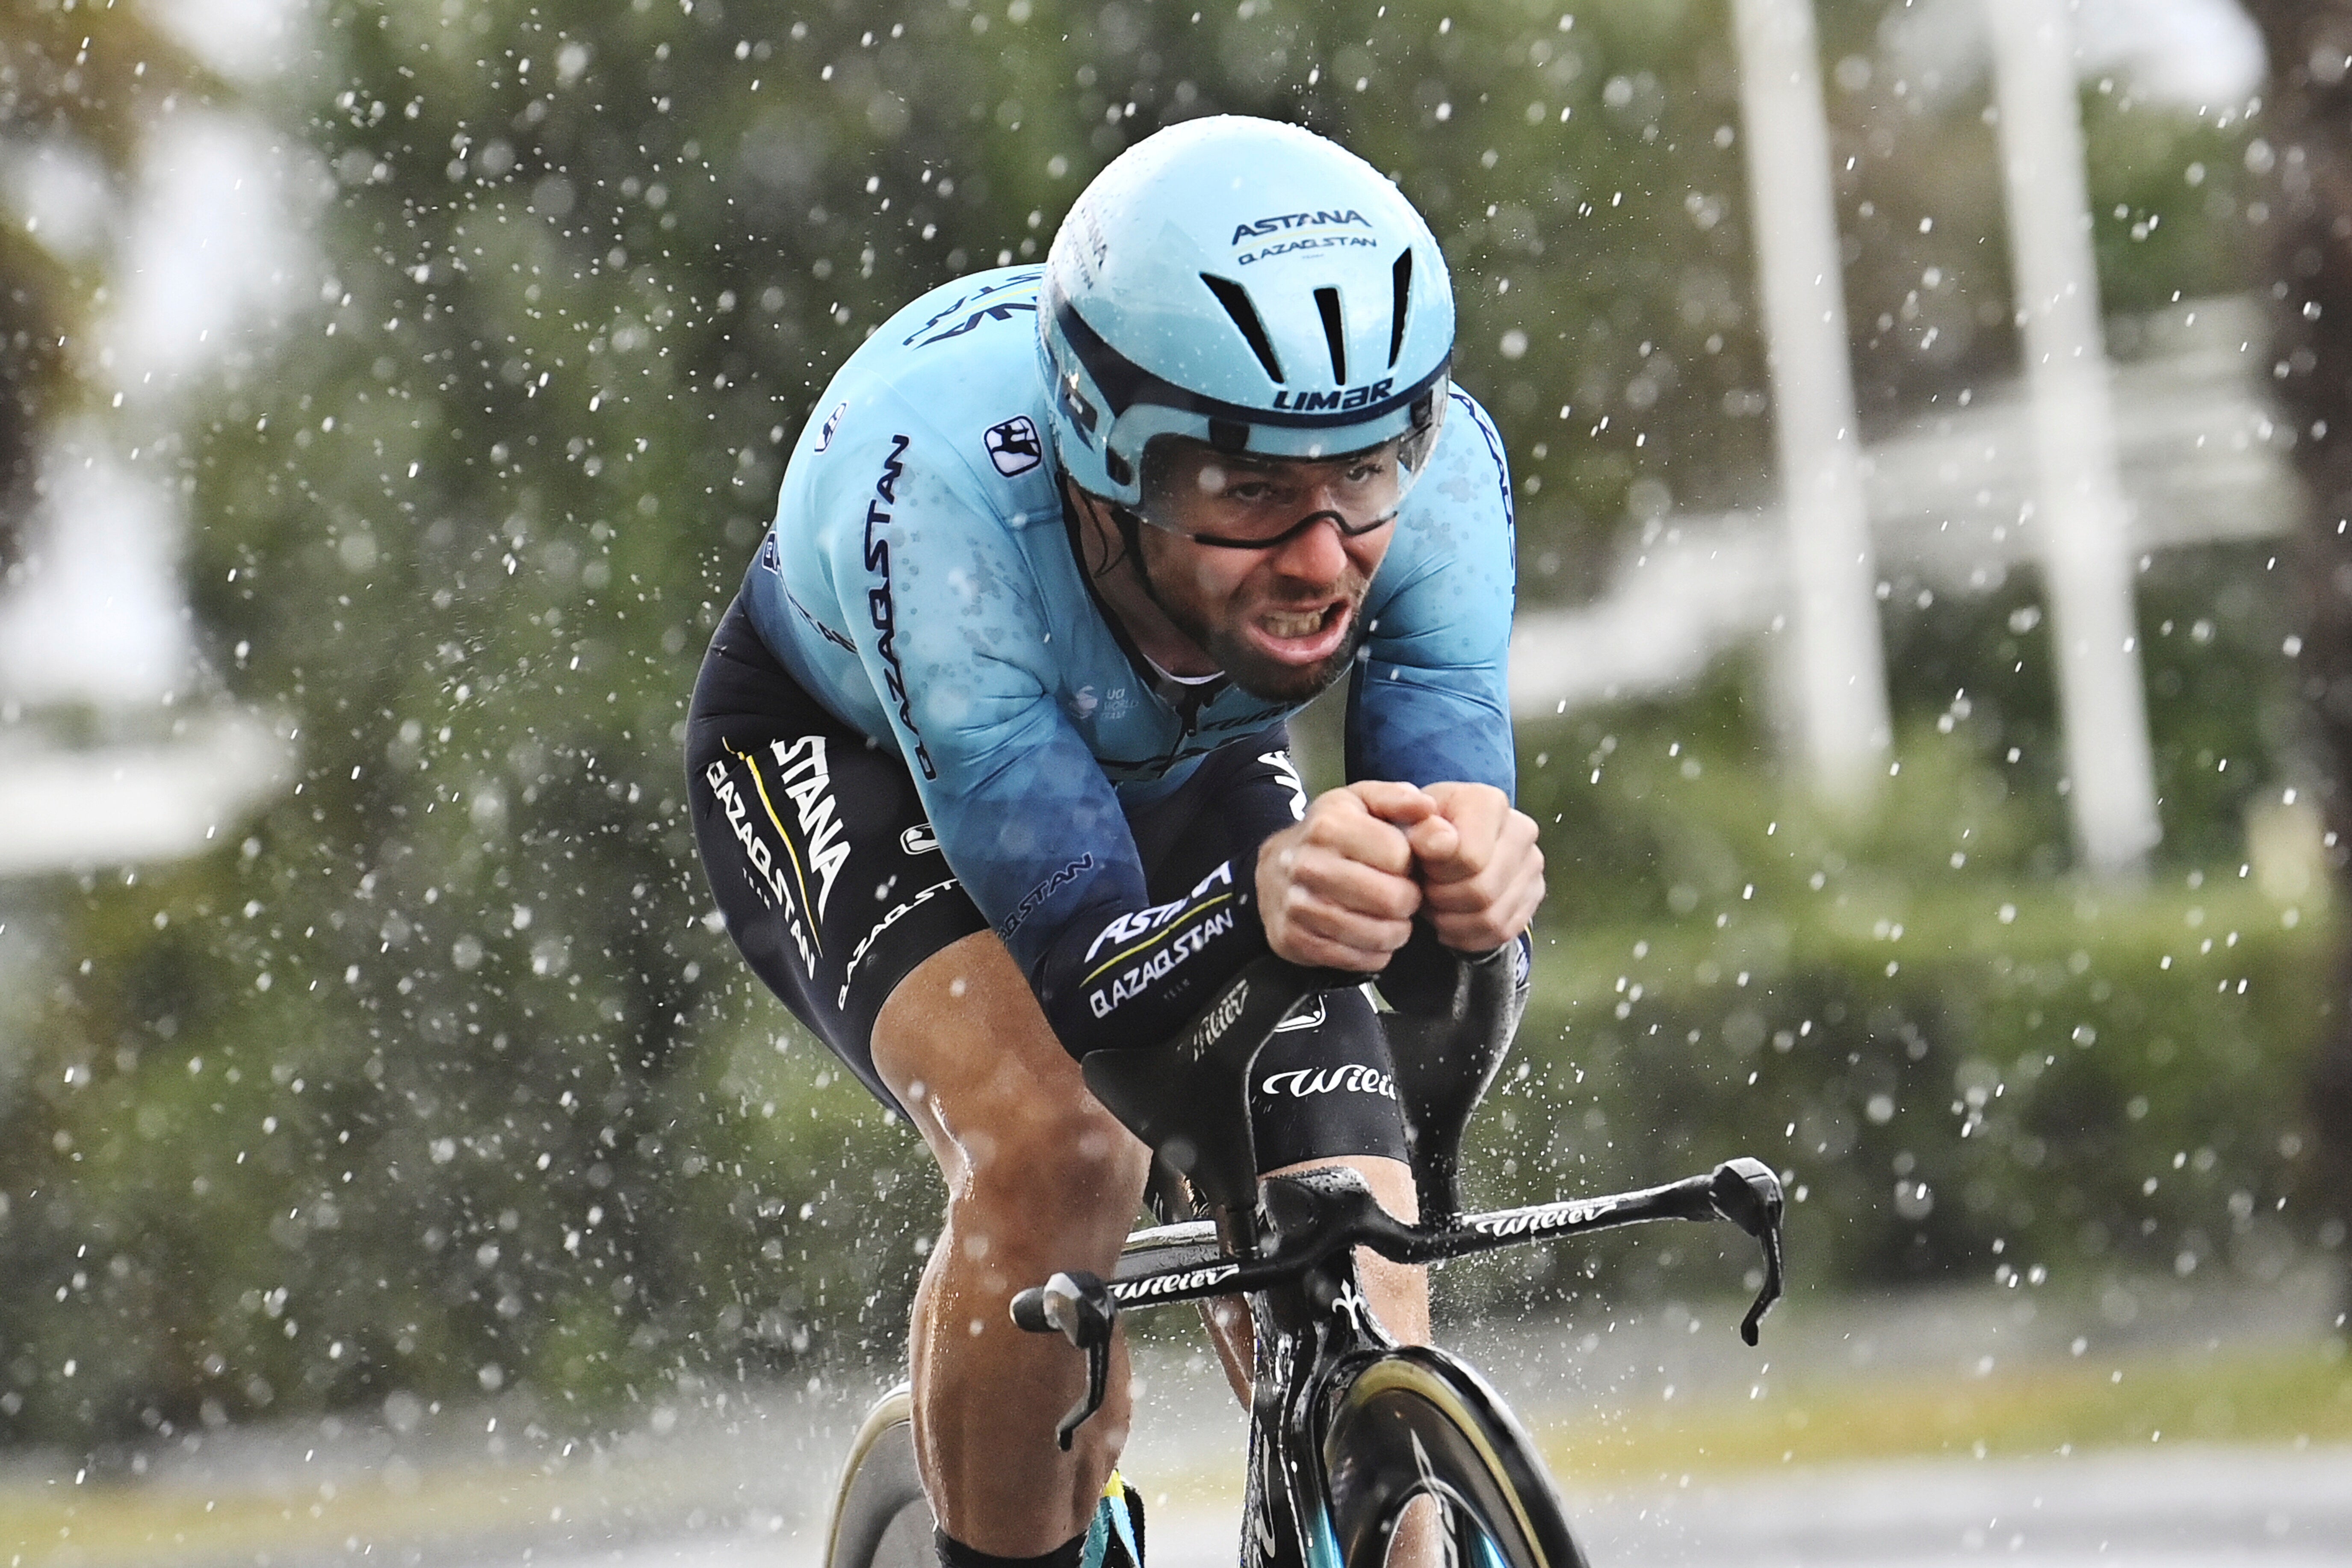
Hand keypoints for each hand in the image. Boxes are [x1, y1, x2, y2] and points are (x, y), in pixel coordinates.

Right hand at [1256, 782, 1431, 970]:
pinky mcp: (1293, 939)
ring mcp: (1297, 906)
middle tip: (1402, 895)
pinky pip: (1355, 959)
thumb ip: (1399, 799)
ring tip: (1391, 916)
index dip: (1410, 862)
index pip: (1399, 856)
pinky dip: (1373, 953)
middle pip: (1391, 899)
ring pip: (1376, 934)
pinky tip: (1371, 935)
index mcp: (1328, 826)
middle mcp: (1307, 865)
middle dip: (1408, 900)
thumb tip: (1426, 807)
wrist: (1276, 868)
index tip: (1400, 862)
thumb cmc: (1332, 834)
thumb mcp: (1362, 801)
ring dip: (1396, 930)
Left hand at [1398, 781, 1543, 952]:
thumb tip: (1439, 842)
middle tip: (1424, 890)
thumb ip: (1418, 827)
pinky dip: (1468, 935)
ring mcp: (1532, 865)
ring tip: (1434, 905)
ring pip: (1492, 917)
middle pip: (1482, 891)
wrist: (1442, 839)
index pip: (1470, 858)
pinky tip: (1449, 920)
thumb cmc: (1421, 829)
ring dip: (1452, 921)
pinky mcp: (1533, 895)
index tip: (1420, 864)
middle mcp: (1521, 830)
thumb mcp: (1407, 819)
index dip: (1437, 872)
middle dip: (1442, 899)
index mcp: (1489, 803)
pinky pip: (1501, 932)